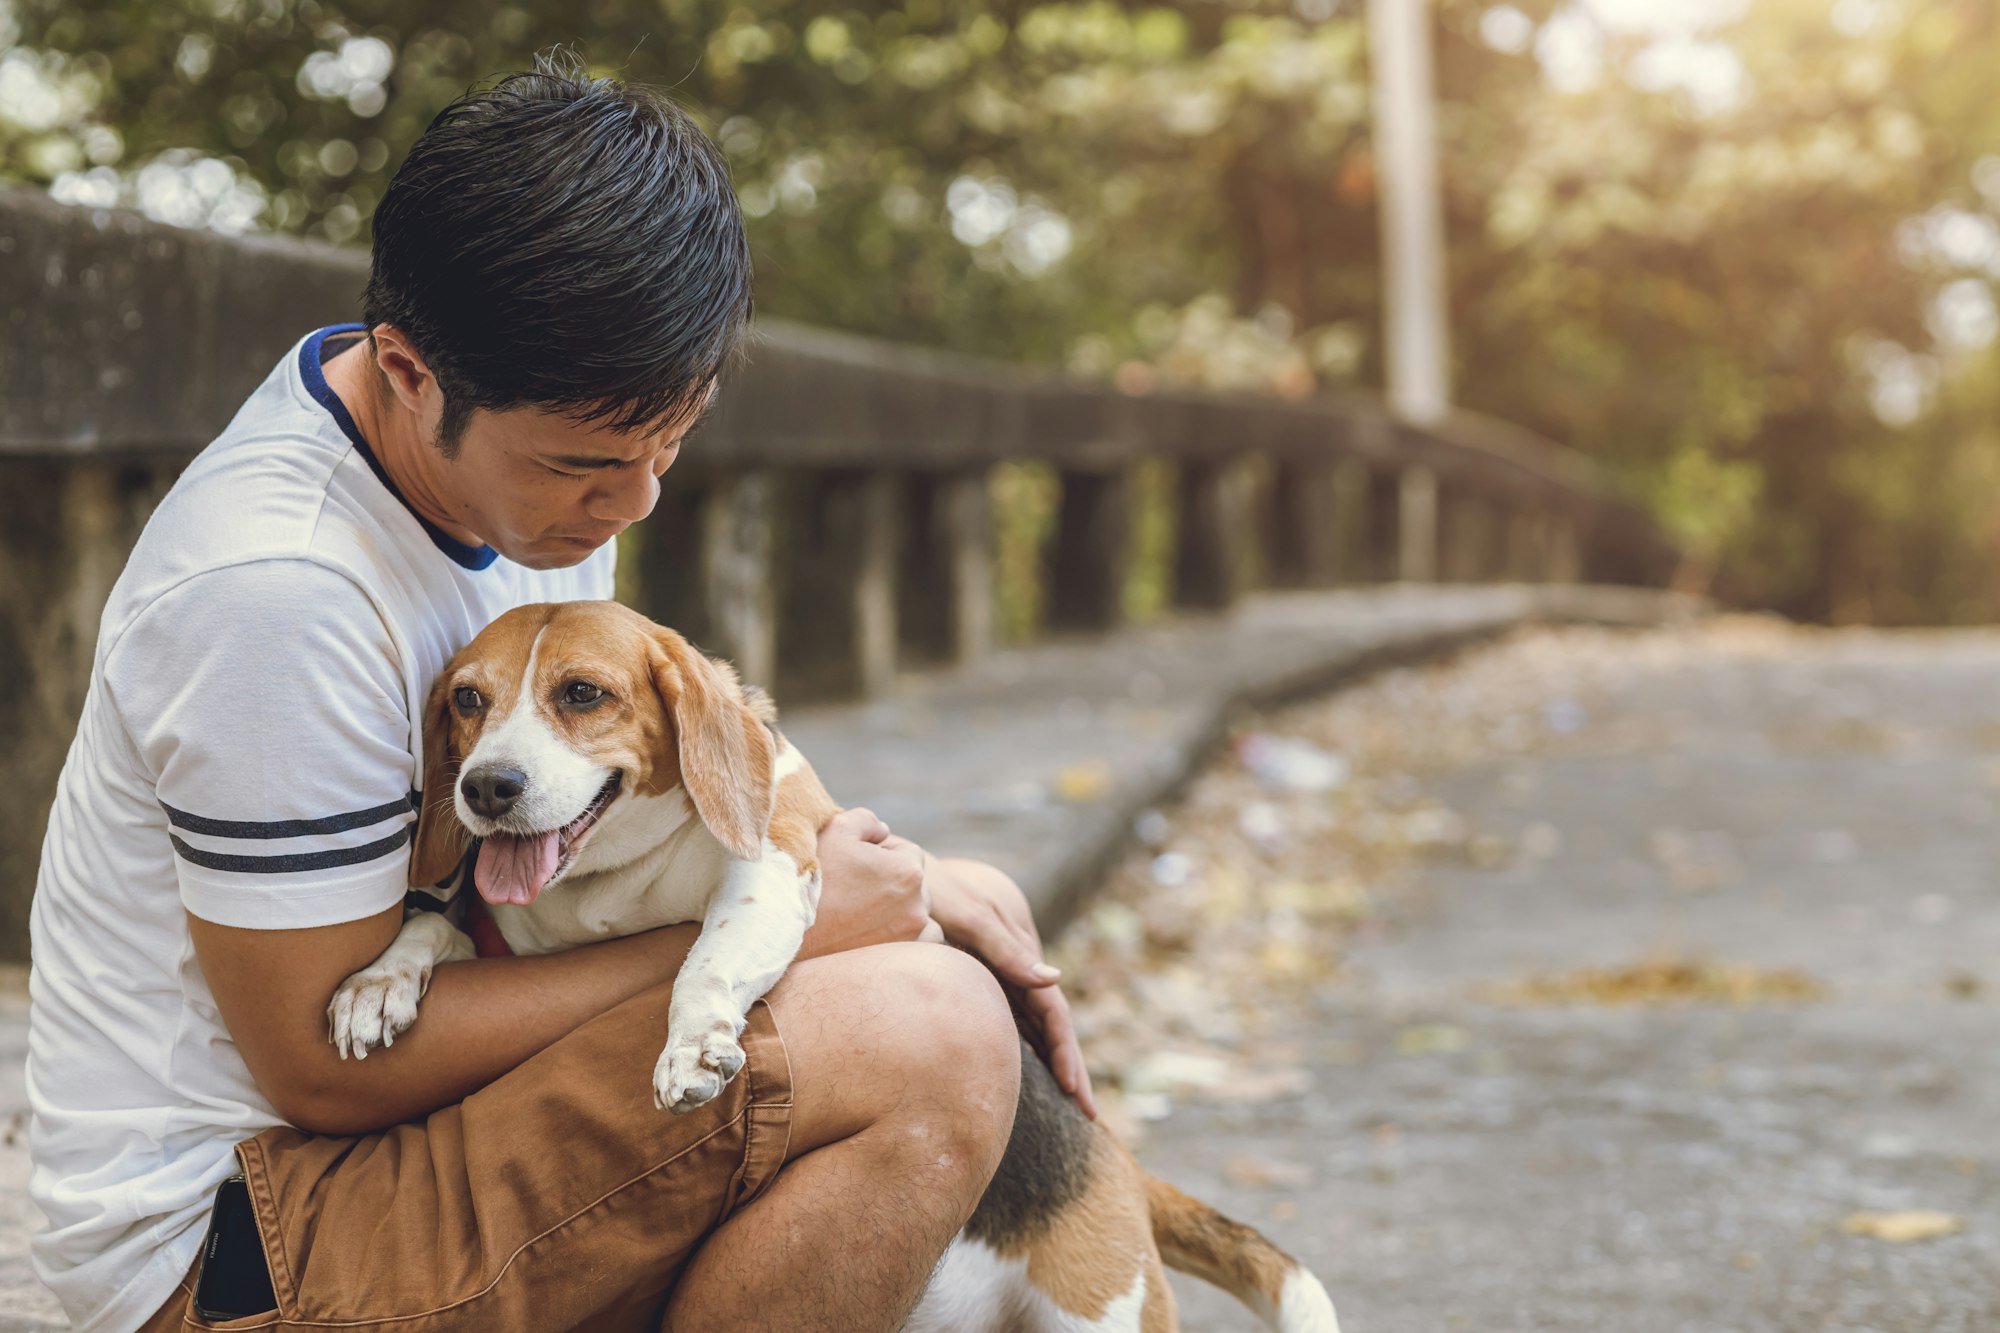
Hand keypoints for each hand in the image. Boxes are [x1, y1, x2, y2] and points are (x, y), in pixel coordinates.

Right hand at [797, 808, 930, 958]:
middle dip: (892, 882)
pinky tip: (876, 932)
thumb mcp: (837, 827)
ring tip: (866, 911)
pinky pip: (918, 944)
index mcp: (908, 872)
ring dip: (903, 910)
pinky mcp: (895, 958)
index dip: (882, 854)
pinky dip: (906, 937)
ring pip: (918, 915)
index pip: (908, 854)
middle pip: (915, 885)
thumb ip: (868, 821)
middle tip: (854, 887)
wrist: (783, 925)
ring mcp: (908, 936)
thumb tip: (883, 831)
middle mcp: (917, 906)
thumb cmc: (812, 873)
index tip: (855, 863)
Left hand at [927, 857, 1098, 1119]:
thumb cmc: (932, 891)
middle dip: (1071, 1068)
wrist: (901, 874)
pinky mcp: (978, 980)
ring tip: (1070, 1103)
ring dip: (1053, 1062)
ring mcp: (998, 976)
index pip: (1053, 1014)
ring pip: (1034, 1027)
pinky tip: (1027, 1073)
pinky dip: (1026, 1048)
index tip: (1072, 1091)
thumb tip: (1054, 980)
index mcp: (1018, 954)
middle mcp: (1014, 968)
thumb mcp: (968, 917)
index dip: (1066, 1052)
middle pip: (1051, 1026)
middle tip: (1089, 1113)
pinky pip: (1011, 1021)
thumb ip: (1007, 948)